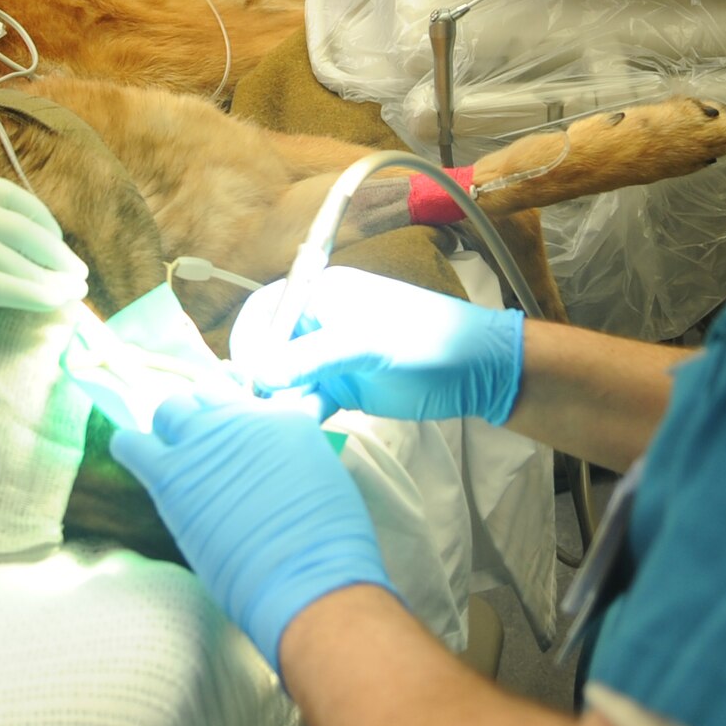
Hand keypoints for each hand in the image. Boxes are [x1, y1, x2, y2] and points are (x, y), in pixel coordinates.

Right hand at [0, 176, 88, 379]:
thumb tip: (18, 251)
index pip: (6, 194)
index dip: (39, 218)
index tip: (56, 240)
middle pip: (21, 224)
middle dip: (55, 250)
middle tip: (77, 271)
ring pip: (18, 257)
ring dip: (54, 277)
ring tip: (75, 292)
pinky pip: (6, 284)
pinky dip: (36, 295)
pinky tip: (55, 305)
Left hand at [109, 391, 392, 670]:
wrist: (306, 577)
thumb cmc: (328, 543)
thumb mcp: (322, 476)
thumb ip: (293, 453)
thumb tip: (276, 457)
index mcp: (281, 416)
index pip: (240, 395)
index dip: (230, 414)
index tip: (228, 435)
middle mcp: (240, 418)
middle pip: (202, 396)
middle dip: (198, 417)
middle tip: (200, 450)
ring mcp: (203, 442)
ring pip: (167, 410)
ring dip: (168, 430)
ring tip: (173, 460)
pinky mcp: (172, 475)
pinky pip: (131, 444)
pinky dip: (129, 448)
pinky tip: (137, 462)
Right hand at [229, 267, 523, 424]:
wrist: (479, 372)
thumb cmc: (425, 342)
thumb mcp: (366, 345)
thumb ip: (311, 358)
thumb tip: (257, 376)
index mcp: (320, 295)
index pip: (263, 313)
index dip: (249, 344)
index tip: (246, 380)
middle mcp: (317, 323)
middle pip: (268, 350)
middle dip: (261, 379)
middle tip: (261, 412)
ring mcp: (329, 357)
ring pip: (285, 380)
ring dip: (279, 402)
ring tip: (281, 426)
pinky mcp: (342, 387)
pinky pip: (307, 400)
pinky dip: (300, 415)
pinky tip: (300, 431)